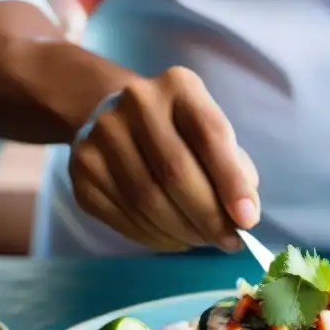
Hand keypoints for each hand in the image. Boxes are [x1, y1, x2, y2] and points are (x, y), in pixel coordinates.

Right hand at [69, 66, 260, 251]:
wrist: (118, 118)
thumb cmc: (180, 132)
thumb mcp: (212, 134)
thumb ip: (234, 169)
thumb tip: (242, 217)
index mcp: (179, 86)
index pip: (210, 135)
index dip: (231, 182)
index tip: (247, 220)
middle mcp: (136, 102)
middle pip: (174, 172)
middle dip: (207, 217)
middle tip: (227, 242)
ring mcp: (101, 134)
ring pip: (146, 200)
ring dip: (182, 231)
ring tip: (202, 240)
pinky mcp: (82, 169)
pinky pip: (123, 216)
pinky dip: (155, 237)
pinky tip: (173, 237)